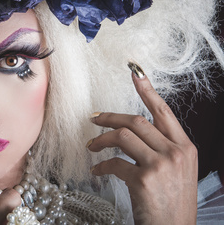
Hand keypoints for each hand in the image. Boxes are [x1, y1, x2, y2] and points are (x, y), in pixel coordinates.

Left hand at [87, 64, 197, 224]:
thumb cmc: (172, 203)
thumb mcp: (177, 172)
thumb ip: (162, 149)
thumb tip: (134, 131)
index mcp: (185, 147)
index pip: (163, 112)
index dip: (147, 91)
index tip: (135, 73)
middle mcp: (175, 152)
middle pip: (136, 121)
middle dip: (110, 117)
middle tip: (94, 119)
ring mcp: (160, 165)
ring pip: (122, 136)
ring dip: (101, 139)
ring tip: (91, 146)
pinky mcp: (144, 180)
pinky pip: (114, 163)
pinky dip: (101, 166)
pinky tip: (97, 171)